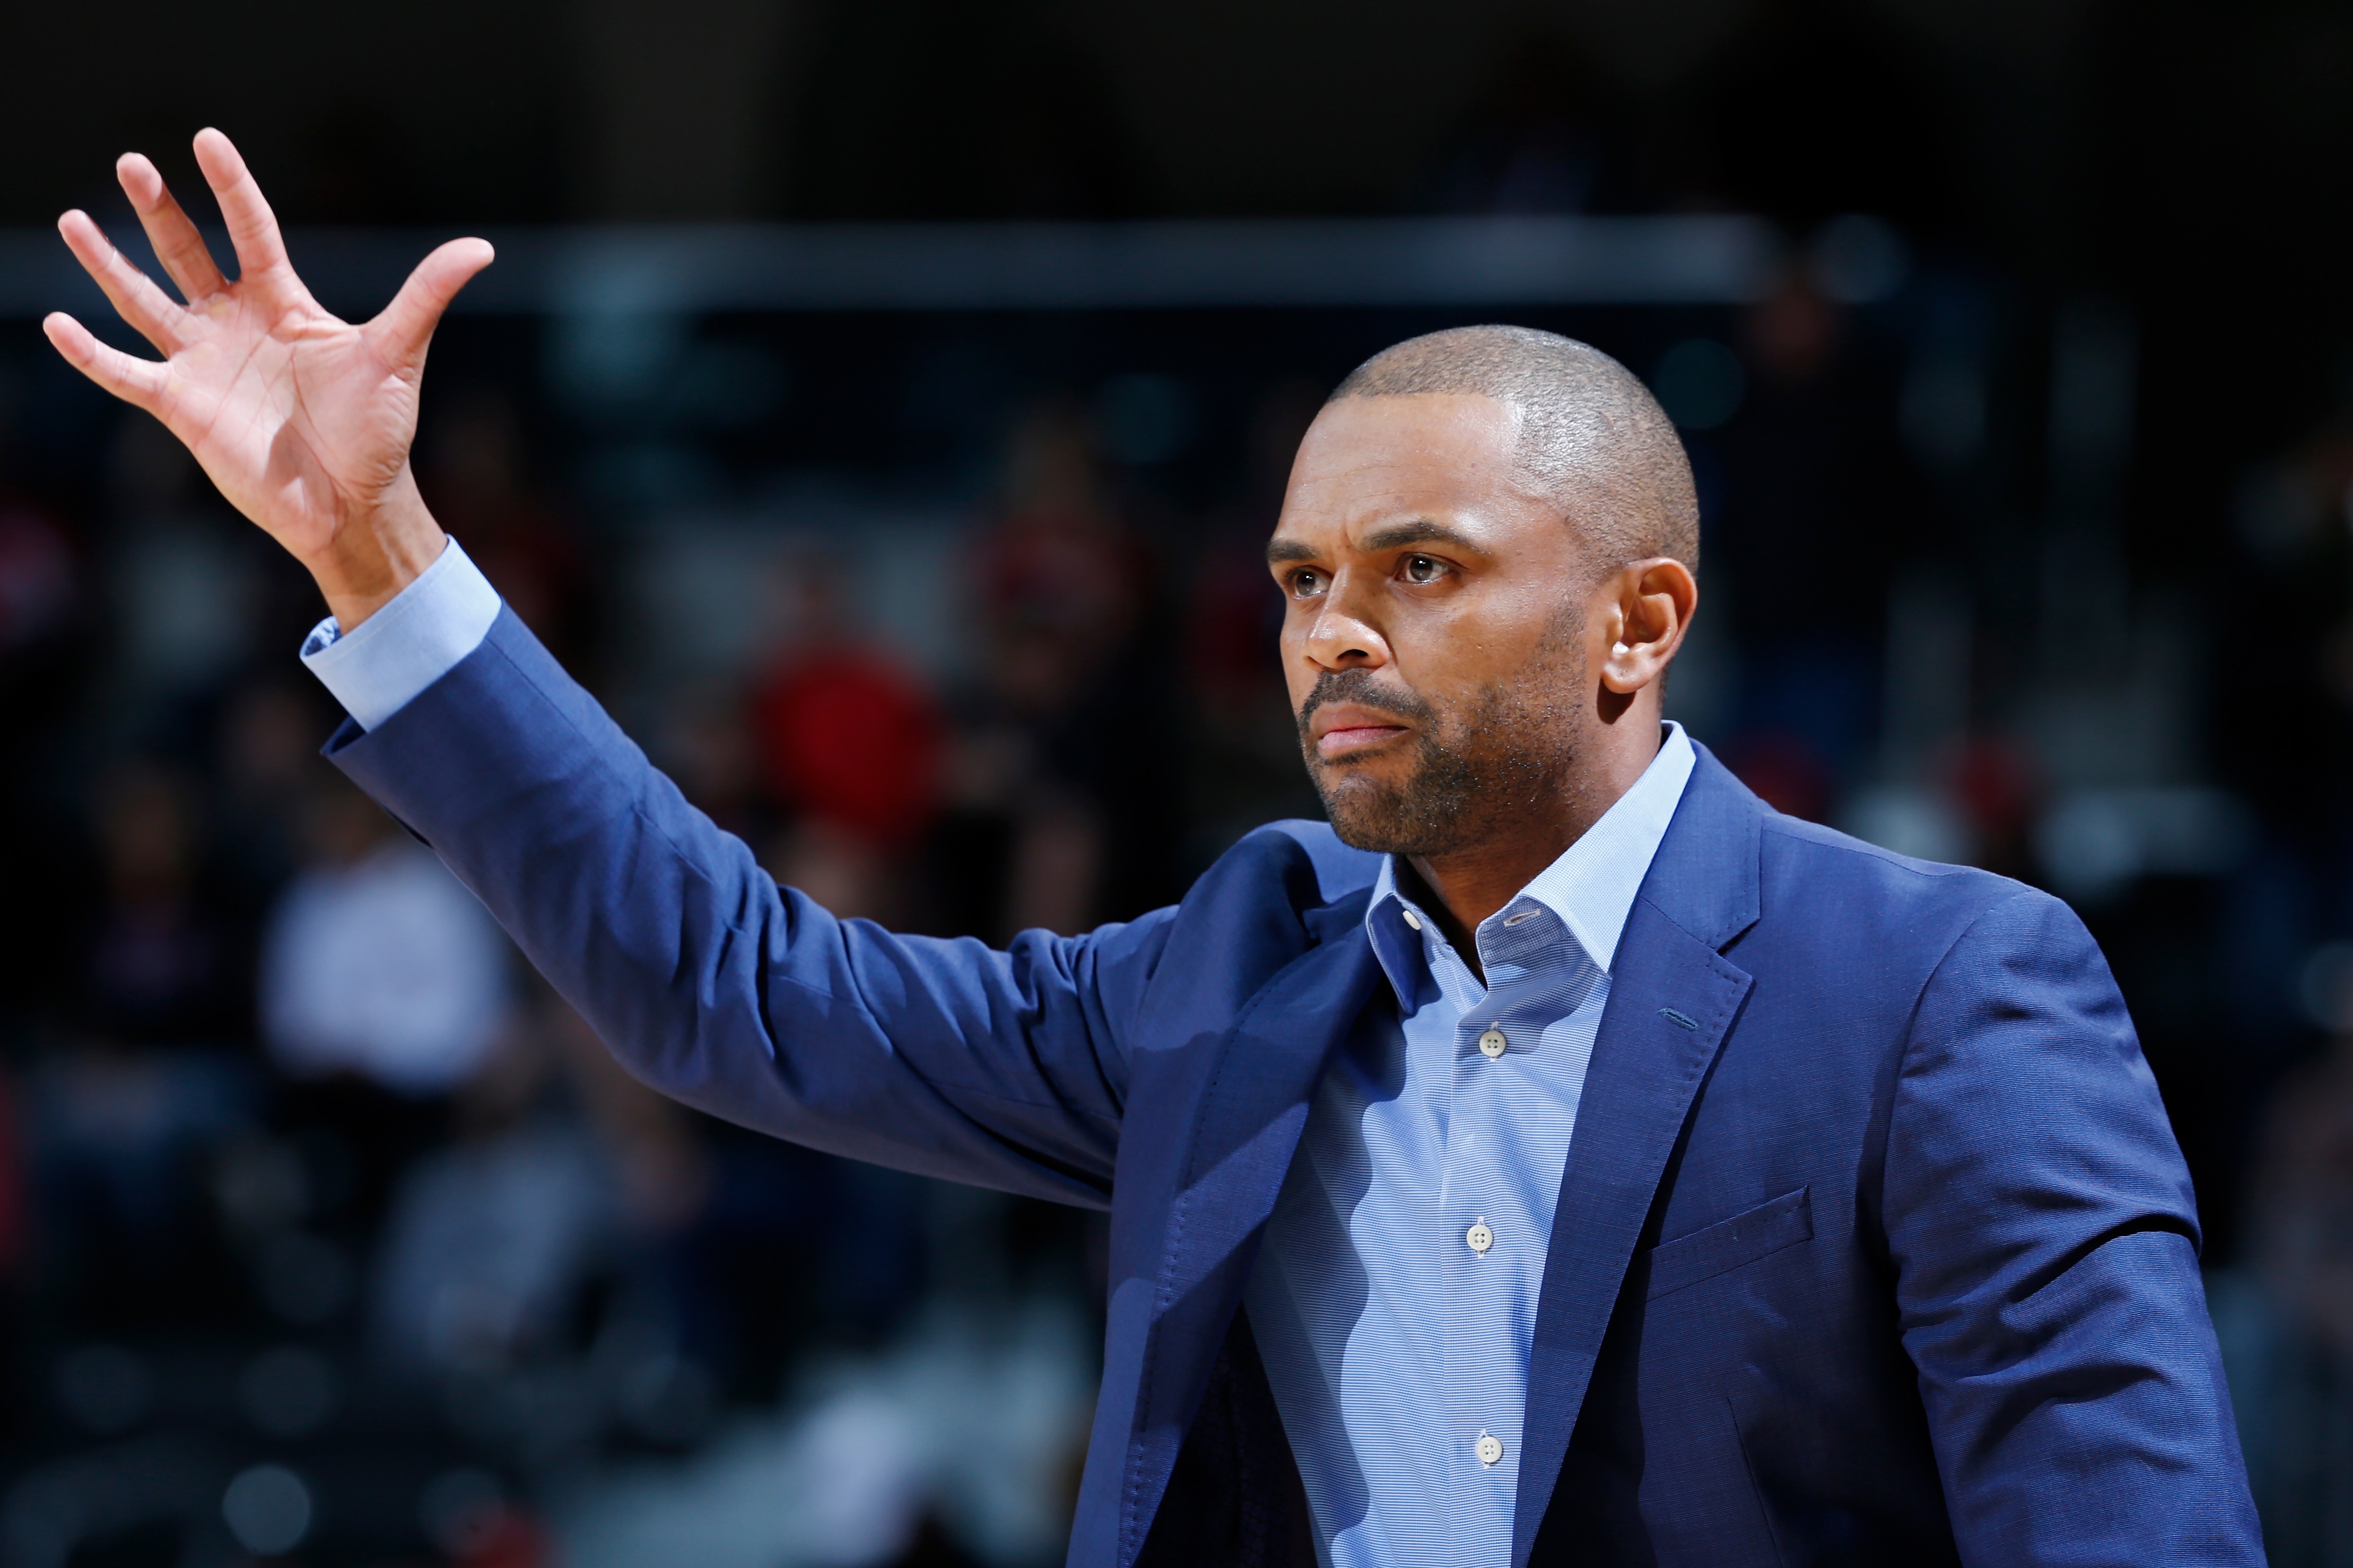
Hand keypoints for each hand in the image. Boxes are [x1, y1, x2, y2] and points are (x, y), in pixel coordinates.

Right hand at [43, 128, 492, 627]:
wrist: (356, 502)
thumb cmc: (379, 431)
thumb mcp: (399, 354)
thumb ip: (426, 296)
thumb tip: (480, 248)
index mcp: (285, 304)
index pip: (253, 230)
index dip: (231, 188)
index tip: (207, 140)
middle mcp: (237, 324)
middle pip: (187, 253)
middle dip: (159, 209)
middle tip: (132, 162)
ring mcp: (204, 363)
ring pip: (143, 301)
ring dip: (108, 264)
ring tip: (72, 219)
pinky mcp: (182, 406)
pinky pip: (125, 372)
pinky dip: (90, 351)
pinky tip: (56, 322)